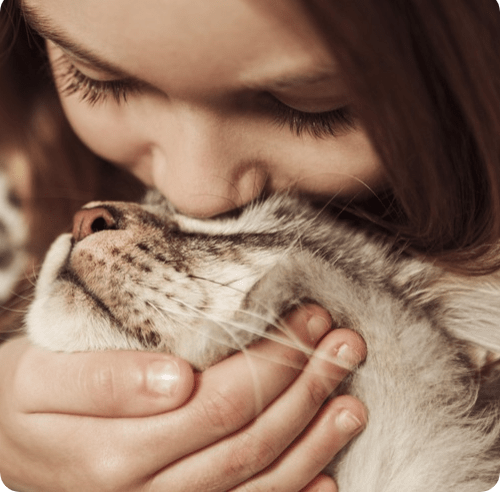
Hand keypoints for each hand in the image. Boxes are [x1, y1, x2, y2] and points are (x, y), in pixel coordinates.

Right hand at [0, 305, 365, 491]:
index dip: (274, 361)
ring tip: (353, 401)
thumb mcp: (38, 377)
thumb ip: (103, 381)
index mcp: (116, 454)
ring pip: (258, 483)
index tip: (309, 320)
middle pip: (249, 438)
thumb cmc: (23, 401)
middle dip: (306, 387)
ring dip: (314, 440)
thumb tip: (177, 379)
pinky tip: (328, 476)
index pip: (221, 401)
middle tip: (344, 343)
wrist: (3, 448)